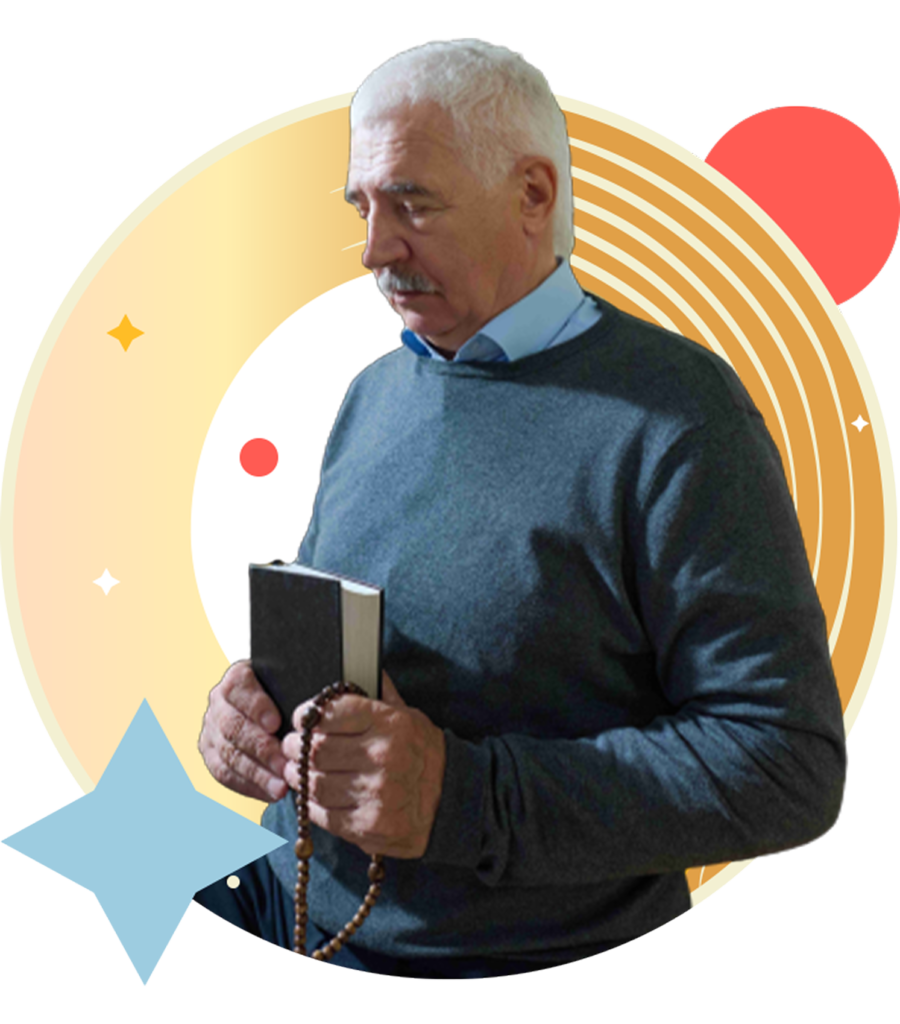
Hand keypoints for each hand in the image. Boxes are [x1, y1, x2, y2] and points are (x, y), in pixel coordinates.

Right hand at [199, 660, 289, 802]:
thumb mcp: (292, 686)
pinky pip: (224, 774)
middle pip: (233, 726)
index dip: (256, 707)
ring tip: (281, 788)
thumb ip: (295, 693)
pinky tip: (270, 794)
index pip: (239, 687)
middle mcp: (218, 702)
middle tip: (285, 766)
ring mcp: (211, 729)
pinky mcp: (210, 753)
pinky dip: (248, 786)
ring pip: (228, 754)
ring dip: (257, 774)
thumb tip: (309, 713)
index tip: (276, 724)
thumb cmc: (289, 695)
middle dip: (261, 749)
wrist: (273, 707)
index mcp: (237, 677)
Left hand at [282, 672, 445, 858]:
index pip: (331, 712)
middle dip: (294, 748)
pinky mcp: (369, 825)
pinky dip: (312, 805)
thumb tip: (363, 661)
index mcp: (390, 722)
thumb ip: (382, 693)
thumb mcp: (409, 714)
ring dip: (299, 777)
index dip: (307, 715)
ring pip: (315, 783)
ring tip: (297, 771)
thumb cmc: (424, 752)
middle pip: (316, 750)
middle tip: (290, 747)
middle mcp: (383, 756)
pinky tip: (313, 796)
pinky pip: (325, 814)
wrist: (453, 801)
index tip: (301, 719)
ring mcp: (377, 793)